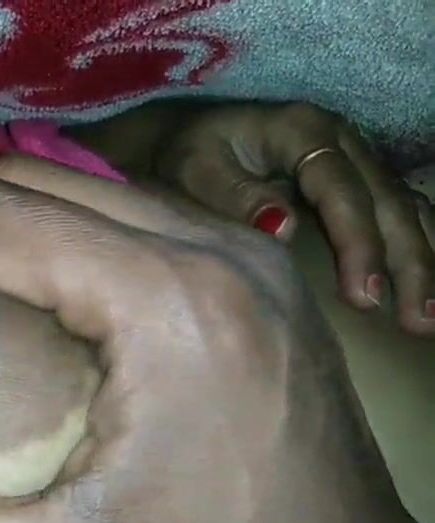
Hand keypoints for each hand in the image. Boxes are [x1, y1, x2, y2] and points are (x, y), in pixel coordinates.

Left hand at [152, 101, 434, 335]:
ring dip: (424, 262)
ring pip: (405, 208)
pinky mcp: (356, 180)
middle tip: (416, 320)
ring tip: (428, 319)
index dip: (358, 243)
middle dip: (409, 262)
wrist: (184, 137)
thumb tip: (283, 228)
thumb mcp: (195, 170)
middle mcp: (340, 140)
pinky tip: (423, 291)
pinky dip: (417, 249)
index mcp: (301, 130)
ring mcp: (354, 158)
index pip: (342, 189)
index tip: (364, 296)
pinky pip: (400, 212)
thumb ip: (234, 196)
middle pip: (389, 201)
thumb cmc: (185, 157)